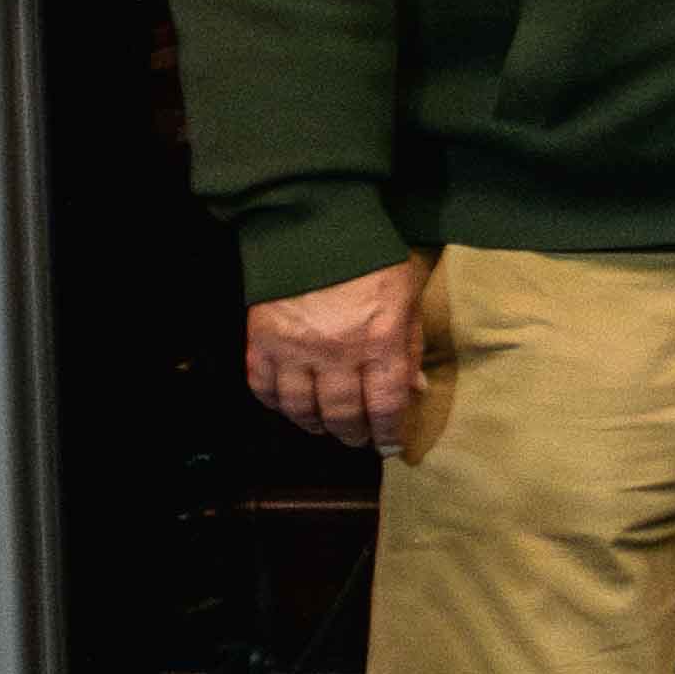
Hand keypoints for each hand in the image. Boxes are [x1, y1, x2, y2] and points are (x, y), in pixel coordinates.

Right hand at [244, 256, 434, 454]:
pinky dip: (276, 404)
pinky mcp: (261, 340)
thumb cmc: (373, 261)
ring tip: (325, 428)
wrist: (315, 227)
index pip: (385, 406)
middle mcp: (336, 354)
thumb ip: (410, 346)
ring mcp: (294, 350)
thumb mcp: (408, 299)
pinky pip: (264, 387)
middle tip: (358, 440)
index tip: (390, 446)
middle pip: (343, 414)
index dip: (388, 433)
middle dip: (353, 434)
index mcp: (381, 343)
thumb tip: (413, 390)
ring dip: (315, 426)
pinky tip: (289, 407)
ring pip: (301, 409)